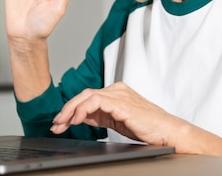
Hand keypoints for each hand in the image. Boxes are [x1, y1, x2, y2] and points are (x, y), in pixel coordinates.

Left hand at [50, 82, 221, 156]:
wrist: (166, 131)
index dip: (70, 110)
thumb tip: (80, 118)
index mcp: (116, 93)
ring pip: (86, 96)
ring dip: (70, 110)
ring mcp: (118, 94)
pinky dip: (82, 109)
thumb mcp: (116, 121)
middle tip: (55, 124)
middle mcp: (116, 90)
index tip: (60, 123)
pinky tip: (76, 120)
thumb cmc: (147, 128)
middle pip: (84, 94)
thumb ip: (99, 116)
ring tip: (62, 123)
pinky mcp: (121, 102)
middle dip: (66, 110)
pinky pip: (95, 101)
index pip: (87, 97)